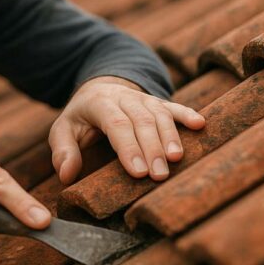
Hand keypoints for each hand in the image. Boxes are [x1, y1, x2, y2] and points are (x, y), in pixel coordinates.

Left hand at [49, 76, 205, 184]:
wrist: (100, 88)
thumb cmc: (81, 118)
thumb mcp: (63, 130)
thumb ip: (63, 150)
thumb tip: (66, 175)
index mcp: (100, 103)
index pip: (116, 123)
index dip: (128, 147)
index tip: (138, 172)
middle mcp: (125, 97)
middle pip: (142, 121)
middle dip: (152, 148)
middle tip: (159, 176)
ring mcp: (144, 98)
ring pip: (160, 114)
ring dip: (171, 136)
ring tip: (177, 160)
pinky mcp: (158, 102)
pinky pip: (174, 106)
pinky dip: (187, 114)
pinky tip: (200, 125)